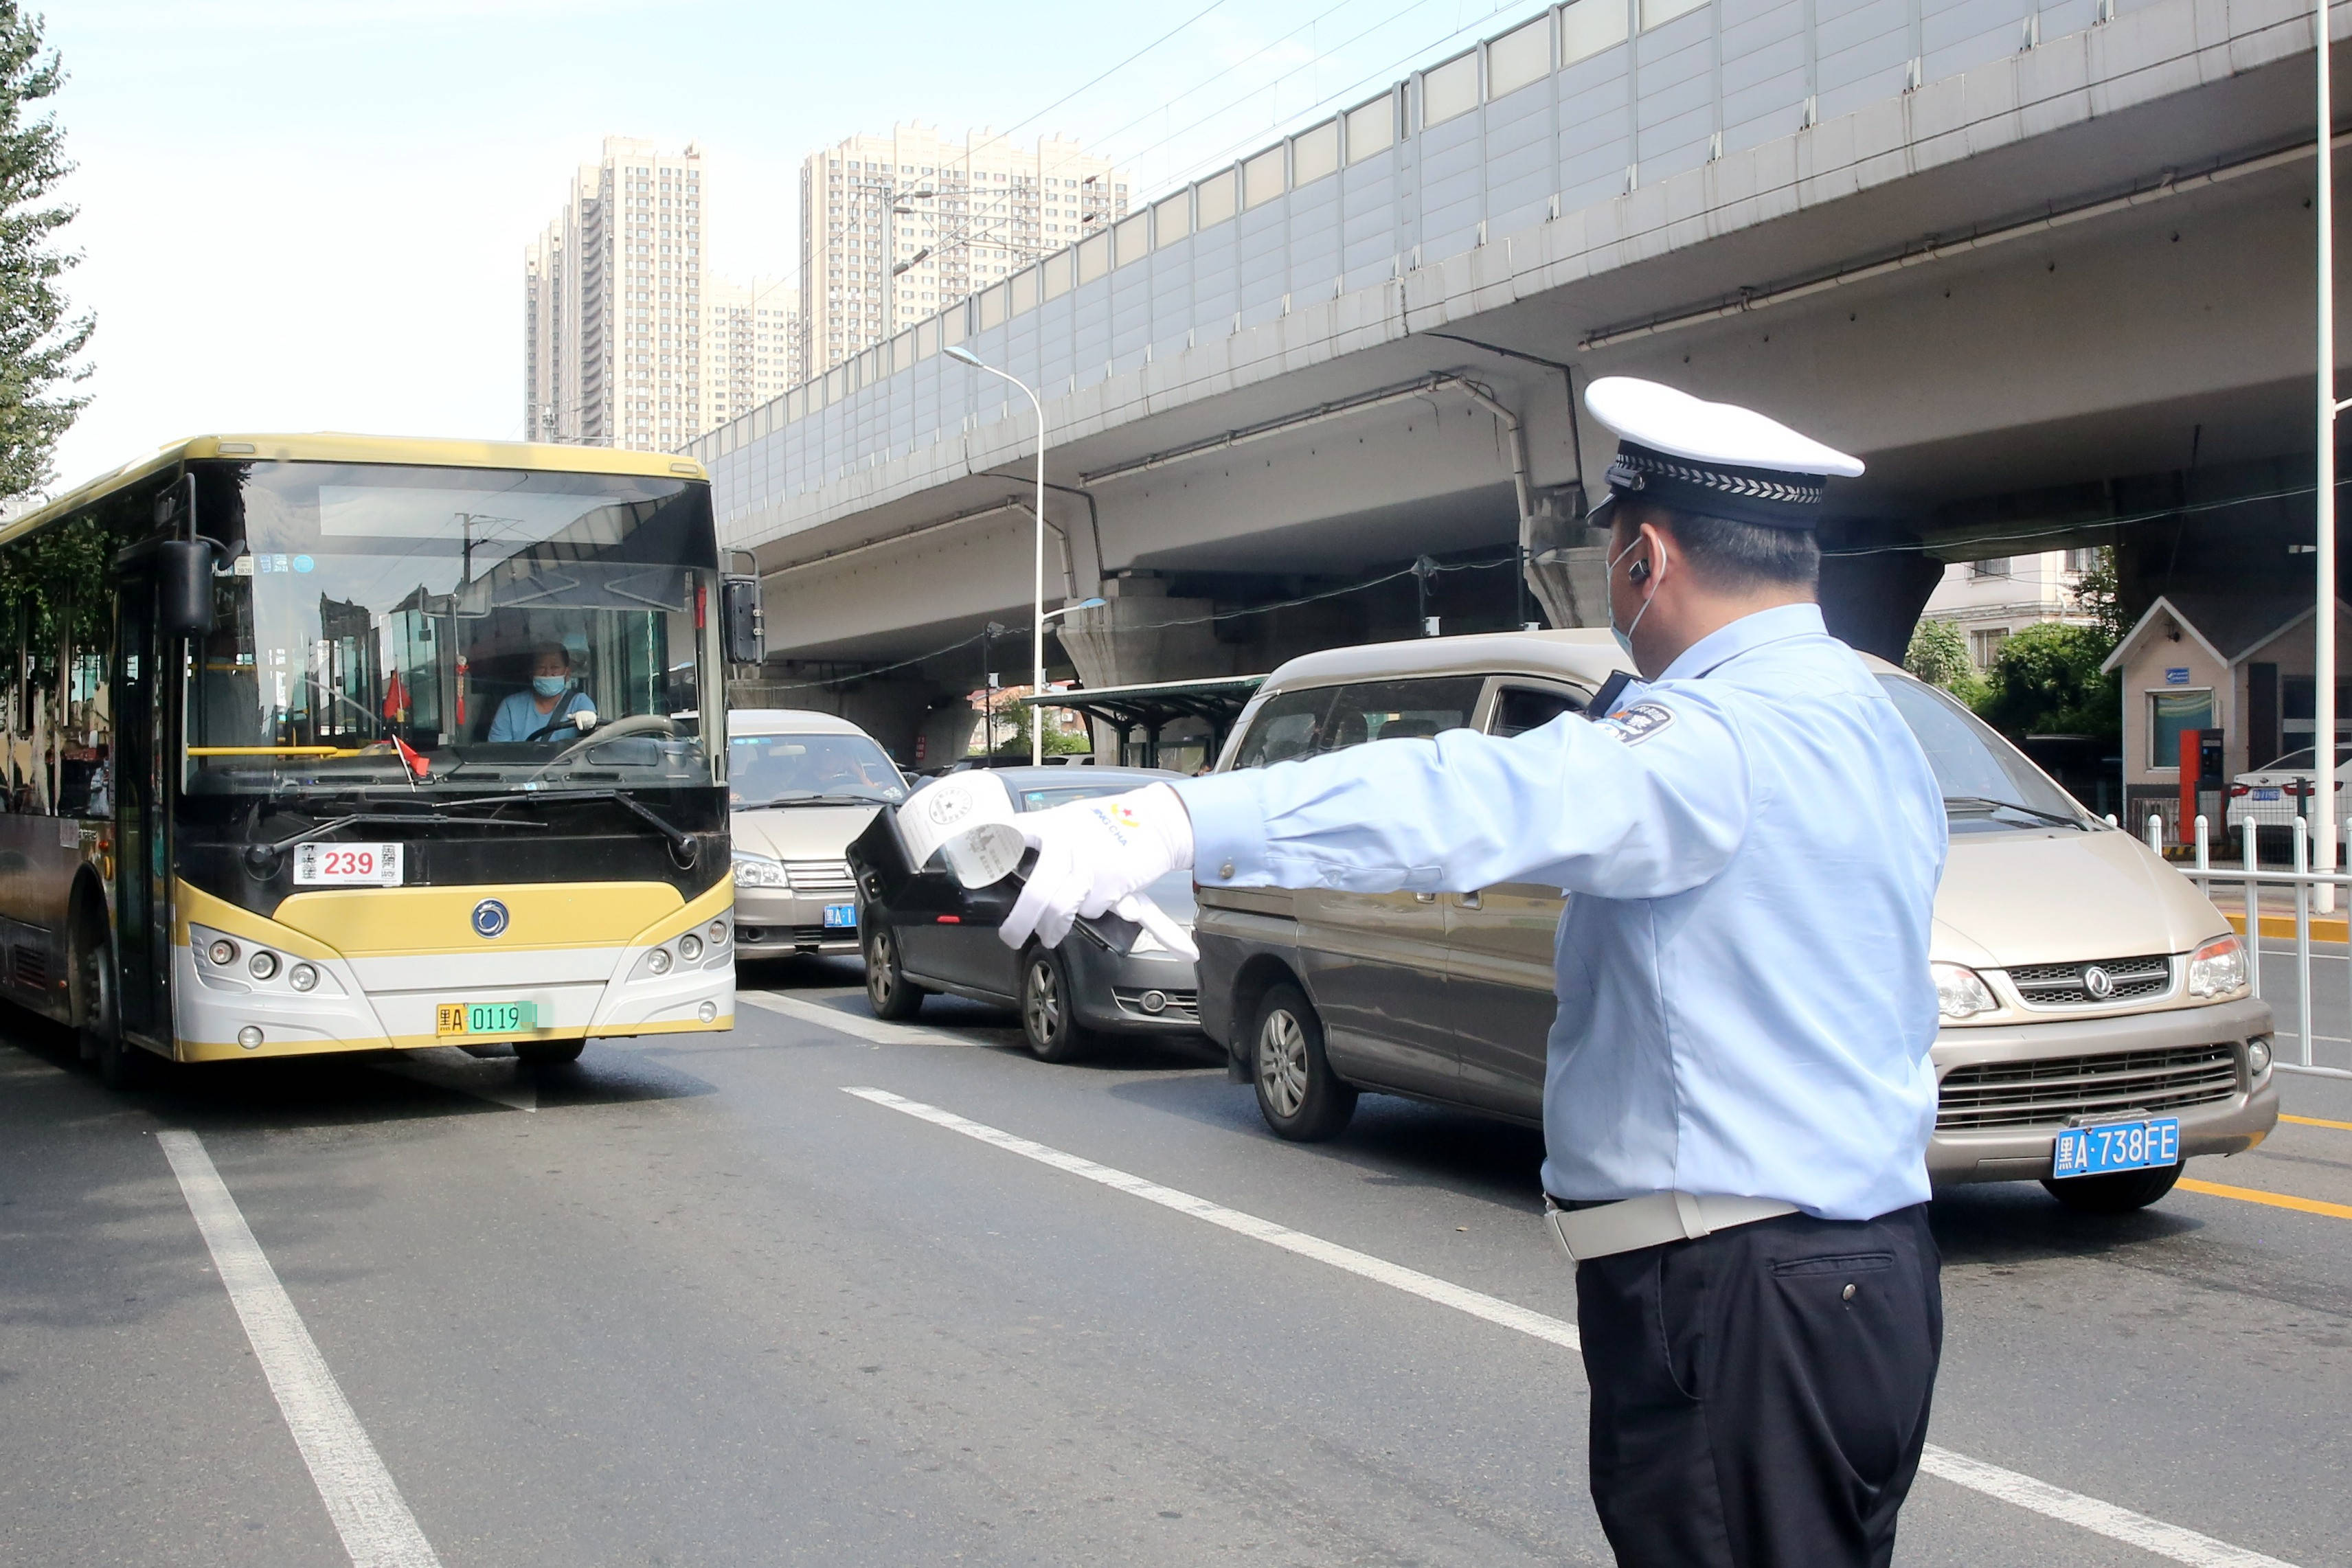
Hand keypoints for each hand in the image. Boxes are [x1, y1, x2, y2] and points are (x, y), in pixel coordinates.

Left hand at [1000, 783, 1193, 948]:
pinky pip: (1091, 910)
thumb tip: (1009, 852)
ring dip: (1054, 928)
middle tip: (1012, 937)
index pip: (1011, 833)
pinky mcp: (1111, 883)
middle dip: (1021, 923)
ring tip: (1050, 934)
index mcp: (1052, 824)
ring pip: (1062, 910)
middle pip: (1035, 894)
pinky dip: (1092, 910)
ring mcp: (1089, 865)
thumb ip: (1045, 836)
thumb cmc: (1113, 821)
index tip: (970, 863)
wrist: (1158, 822)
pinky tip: (1098, 897)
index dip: (988, 849)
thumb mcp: (1072, 819)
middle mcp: (1066, 843)